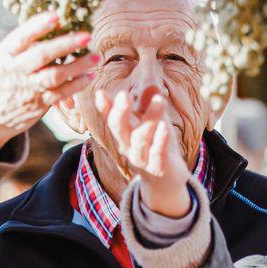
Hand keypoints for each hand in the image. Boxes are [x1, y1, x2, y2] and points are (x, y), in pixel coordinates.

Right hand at [0, 12, 97, 151]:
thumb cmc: (4, 77)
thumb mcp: (5, 57)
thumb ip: (25, 43)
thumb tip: (56, 22)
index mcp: (6, 53)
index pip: (21, 37)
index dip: (38, 25)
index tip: (56, 15)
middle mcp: (16, 70)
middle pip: (42, 55)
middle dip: (66, 44)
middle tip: (86, 35)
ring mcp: (28, 88)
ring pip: (55, 75)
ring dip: (77, 66)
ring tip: (94, 57)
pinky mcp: (38, 104)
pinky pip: (60, 94)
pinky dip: (76, 85)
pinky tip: (88, 76)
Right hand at [112, 89, 188, 217]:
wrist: (167, 180)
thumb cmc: (158, 147)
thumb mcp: (155, 124)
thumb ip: (151, 107)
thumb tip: (152, 87)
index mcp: (124, 135)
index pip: (111, 119)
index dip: (105, 107)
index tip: (99, 92)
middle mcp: (128, 147)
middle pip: (119, 128)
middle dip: (120, 112)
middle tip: (123, 95)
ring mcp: (141, 159)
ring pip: (141, 139)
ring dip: (149, 119)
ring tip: (159, 100)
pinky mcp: (157, 169)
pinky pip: (157, 154)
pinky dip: (160, 141)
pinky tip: (165, 127)